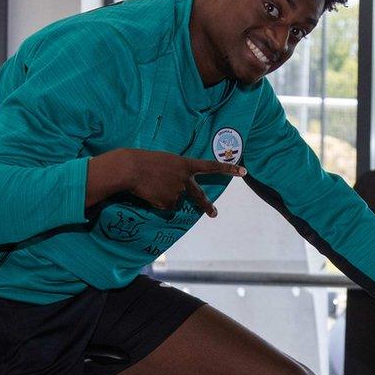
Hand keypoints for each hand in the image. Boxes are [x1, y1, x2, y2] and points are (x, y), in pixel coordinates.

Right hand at [124, 149, 245, 215]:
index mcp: (186, 164)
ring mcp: (178, 192)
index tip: (243, 171)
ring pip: (174, 200)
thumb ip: (176, 173)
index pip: (211, 167)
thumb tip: (178, 192)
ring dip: (164, 196)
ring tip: (152, 186)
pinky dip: (158, 202)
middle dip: (207, 206)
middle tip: (214, 214)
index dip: (228, 169)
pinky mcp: (168, 203)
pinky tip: (150, 193)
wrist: (131, 168)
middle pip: (199, 196)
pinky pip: (165, 206)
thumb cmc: (145, 161)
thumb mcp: (166, 162)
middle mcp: (185, 180)